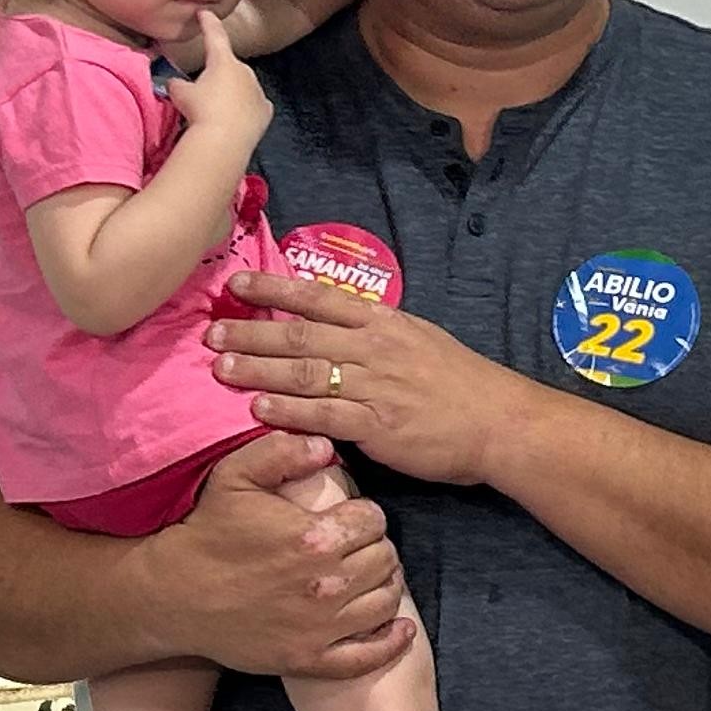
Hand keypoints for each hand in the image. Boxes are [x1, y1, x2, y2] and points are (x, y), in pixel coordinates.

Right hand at [131, 430, 412, 678]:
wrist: (170, 595)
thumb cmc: (204, 533)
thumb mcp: (235, 476)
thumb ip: (283, 452)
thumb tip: (328, 445)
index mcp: (315, 537)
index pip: (374, 520)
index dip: (365, 515)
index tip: (351, 519)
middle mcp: (325, 584)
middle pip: (385, 559)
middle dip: (376, 548)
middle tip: (359, 547)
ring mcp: (319, 626)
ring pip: (385, 601)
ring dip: (384, 586)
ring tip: (369, 577)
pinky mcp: (309, 659)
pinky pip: (368, 656)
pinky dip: (390, 642)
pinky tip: (399, 627)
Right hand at [167, 24, 271, 155]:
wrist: (225, 140)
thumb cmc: (201, 110)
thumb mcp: (180, 94)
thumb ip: (176, 84)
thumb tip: (174, 83)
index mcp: (223, 61)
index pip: (215, 35)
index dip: (208, 23)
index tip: (205, 13)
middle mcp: (245, 71)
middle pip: (229, 67)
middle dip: (218, 75)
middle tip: (204, 91)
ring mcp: (258, 90)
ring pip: (243, 86)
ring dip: (231, 93)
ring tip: (217, 110)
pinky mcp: (265, 110)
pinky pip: (253, 105)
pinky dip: (245, 109)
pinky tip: (236, 119)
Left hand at [210, 266, 541, 488]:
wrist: (499, 421)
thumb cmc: (461, 383)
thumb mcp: (420, 339)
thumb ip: (376, 332)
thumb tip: (335, 325)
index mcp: (384, 322)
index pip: (319, 298)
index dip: (275, 288)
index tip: (237, 283)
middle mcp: (374, 348)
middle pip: (301, 334)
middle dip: (251, 331)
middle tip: (211, 332)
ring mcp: (375, 386)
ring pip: (304, 373)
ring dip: (258, 368)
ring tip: (220, 367)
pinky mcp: (377, 426)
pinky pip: (323, 415)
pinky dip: (287, 410)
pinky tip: (258, 408)